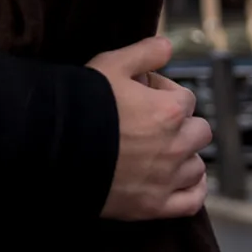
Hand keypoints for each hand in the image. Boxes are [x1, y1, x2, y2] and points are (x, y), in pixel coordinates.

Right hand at [89, 36, 210, 220]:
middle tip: (152, 123)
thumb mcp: (109, 65)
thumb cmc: (81, 104)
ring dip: (184, 156)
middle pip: (200, 132)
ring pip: (197, 165)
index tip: (143, 94)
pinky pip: (192, 201)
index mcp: (168, 111)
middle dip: (181, 124)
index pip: (185, 98)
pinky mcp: (154, 205)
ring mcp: (166, 179)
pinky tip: (183, 181)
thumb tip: (168, 45)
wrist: (52, 147)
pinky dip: (193, 191)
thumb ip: (144, 53)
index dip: (163, 92)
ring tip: (160, 151)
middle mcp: (175, 146)